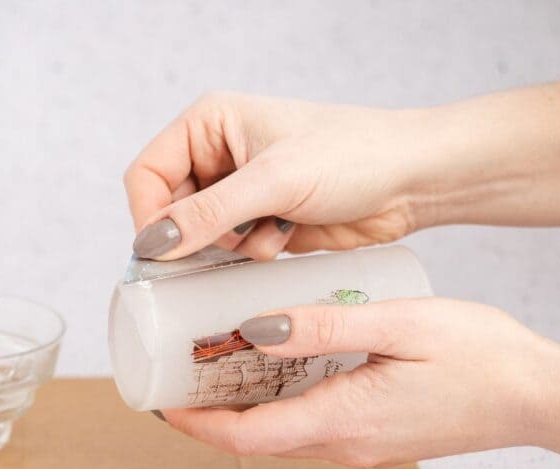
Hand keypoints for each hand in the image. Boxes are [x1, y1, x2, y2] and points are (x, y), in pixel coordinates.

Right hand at [123, 92, 430, 260]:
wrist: (412, 180)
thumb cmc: (352, 155)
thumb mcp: (273, 181)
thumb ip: (207, 214)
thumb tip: (152, 244)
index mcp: (209, 123)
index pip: (147, 174)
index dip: (149, 215)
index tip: (164, 252)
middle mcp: (218, 154)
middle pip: (170, 210)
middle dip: (196, 234)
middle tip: (227, 243)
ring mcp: (241, 191)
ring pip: (201, 237)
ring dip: (232, 245)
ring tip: (271, 228)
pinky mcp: (262, 221)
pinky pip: (233, 251)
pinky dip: (255, 252)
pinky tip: (287, 235)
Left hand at [159, 298, 559, 467]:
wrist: (538, 395)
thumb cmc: (481, 356)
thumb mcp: (399, 325)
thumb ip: (324, 328)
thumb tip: (255, 329)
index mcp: (343, 421)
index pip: (246, 437)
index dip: (195, 425)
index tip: (159, 403)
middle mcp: (345, 446)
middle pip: (256, 441)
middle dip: (208, 416)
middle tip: (176, 375)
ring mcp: (360, 448)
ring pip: (281, 436)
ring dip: (242, 411)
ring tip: (213, 367)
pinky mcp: (374, 438)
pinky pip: (309, 429)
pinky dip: (278, 406)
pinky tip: (275, 369)